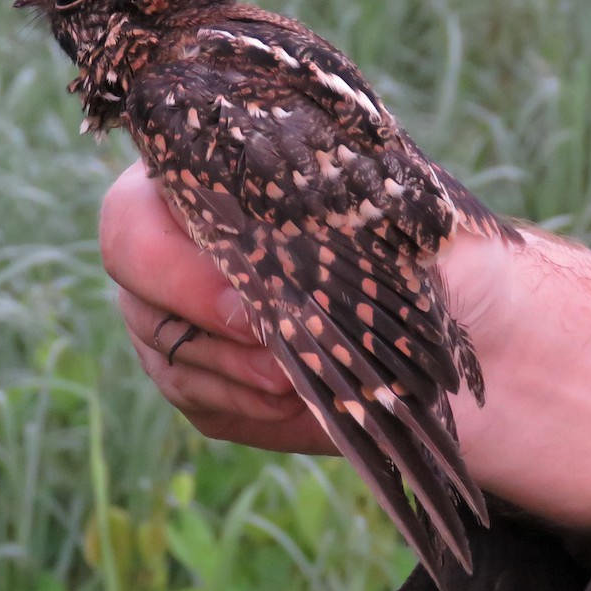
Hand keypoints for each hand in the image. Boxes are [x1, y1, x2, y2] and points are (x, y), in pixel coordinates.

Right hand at [99, 160, 590, 536]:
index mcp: (209, 178)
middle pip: (136, 297)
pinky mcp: (208, 378)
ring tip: (316, 377)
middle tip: (290, 362)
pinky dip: (257, 412)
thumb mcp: (382, 207)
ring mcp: (183, 315)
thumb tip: (259, 226)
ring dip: (247, 380)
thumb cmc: (422, 244)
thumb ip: (312, 203)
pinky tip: (307, 399)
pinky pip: (201, 406)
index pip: (128, 216)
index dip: (177, 270)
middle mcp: (180, 243)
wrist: (462, 322)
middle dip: (217, 338)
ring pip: (168, 359)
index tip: (257, 307)